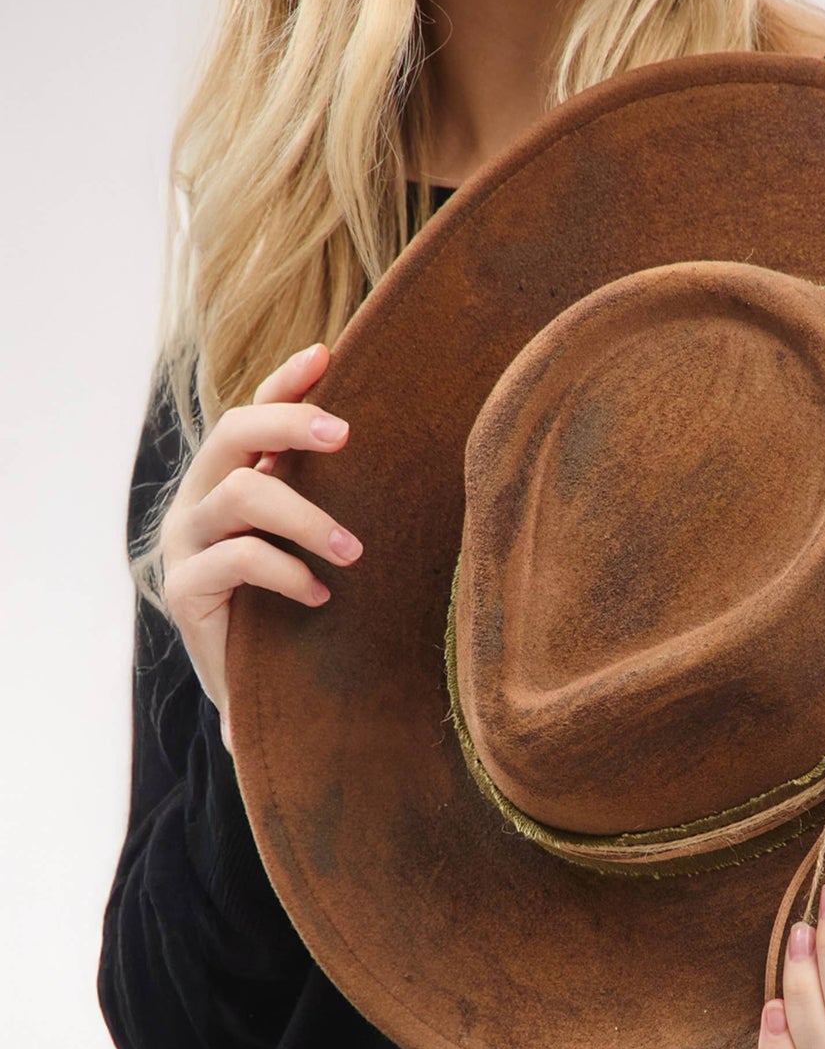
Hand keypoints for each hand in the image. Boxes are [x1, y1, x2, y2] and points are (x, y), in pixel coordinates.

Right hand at [157, 343, 363, 753]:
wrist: (260, 694)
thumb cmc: (300, 612)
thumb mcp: (321, 553)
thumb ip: (340, 508)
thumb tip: (417, 459)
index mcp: (231, 483)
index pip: (252, 415)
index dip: (284, 383)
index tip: (327, 354)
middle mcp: (200, 502)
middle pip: (232, 434)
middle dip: (290, 424)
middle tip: (346, 436)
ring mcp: (186, 544)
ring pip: (240, 496)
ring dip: (306, 517)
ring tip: (354, 552)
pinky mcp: (184, 591)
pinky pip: (236, 560)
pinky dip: (287, 573)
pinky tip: (322, 595)